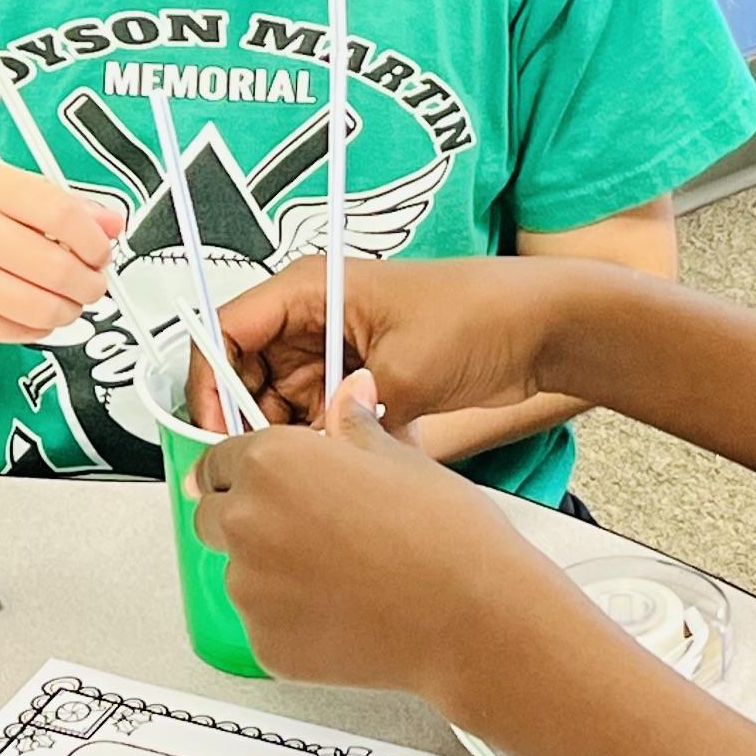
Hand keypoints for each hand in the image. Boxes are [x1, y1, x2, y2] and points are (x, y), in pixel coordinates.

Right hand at [0, 164, 121, 341]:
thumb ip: (58, 204)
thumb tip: (114, 224)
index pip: (61, 213)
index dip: (94, 240)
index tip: (101, 251)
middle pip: (57, 268)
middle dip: (90, 283)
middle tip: (93, 283)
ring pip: (41, 308)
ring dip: (70, 311)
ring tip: (69, 302)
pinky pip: (17, 332)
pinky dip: (40, 327)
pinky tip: (37, 313)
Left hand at [191, 399, 599, 708]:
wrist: (471, 616)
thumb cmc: (445, 536)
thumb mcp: (401, 458)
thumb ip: (353, 430)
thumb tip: (348, 401)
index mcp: (273, 463)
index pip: (217, 460)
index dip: (243, 471)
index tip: (257, 482)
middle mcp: (248, 522)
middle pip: (212, 517)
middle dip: (247, 520)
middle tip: (306, 531)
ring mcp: (251, 590)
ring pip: (240, 575)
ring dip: (272, 573)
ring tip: (342, 577)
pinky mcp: (265, 644)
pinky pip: (264, 625)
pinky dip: (292, 621)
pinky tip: (345, 613)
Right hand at [202, 256, 600, 430]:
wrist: (544, 329)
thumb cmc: (482, 315)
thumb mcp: (407, 366)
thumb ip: (351, 413)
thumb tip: (311, 457)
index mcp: (310, 288)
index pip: (226, 331)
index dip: (212, 384)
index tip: (219, 435)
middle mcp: (314, 318)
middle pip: (246, 375)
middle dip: (251, 423)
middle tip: (273, 467)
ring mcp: (337, 352)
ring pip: (280, 406)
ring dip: (292, 440)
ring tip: (319, 466)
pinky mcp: (362, 383)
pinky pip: (319, 420)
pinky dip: (325, 444)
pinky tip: (346, 462)